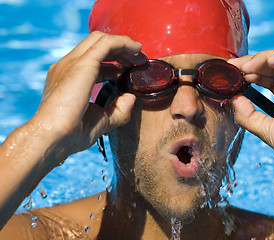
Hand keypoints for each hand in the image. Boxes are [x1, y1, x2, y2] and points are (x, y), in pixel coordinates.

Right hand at [32, 31, 146, 165]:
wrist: (53, 138)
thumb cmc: (71, 134)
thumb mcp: (102, 121)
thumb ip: (118, 110)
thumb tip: (131, 98)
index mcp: (69, 77)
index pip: (92, 59)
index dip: (113, 63)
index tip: (129, 71)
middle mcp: (68, 66)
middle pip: (97, 44)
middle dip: (120, 50)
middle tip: (138, 61)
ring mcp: (73, 62)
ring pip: (102, 40)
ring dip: (124, 45)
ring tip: (140, 56)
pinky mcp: (83, 64)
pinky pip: (107, 43)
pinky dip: (124, 43)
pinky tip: (137, 50)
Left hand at [229, 46, 273, 182]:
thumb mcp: (264, 129)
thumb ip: (247, 115)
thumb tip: (234, 98)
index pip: (268, 77)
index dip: (250, 73)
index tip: (232, 73)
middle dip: (252, 63)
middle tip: (235, 68)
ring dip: (263, 58)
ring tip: (247, 67)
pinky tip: (268, 61)